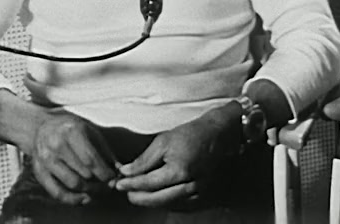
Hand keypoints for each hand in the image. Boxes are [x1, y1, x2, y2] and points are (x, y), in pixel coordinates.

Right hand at [27, 110, 118, 205]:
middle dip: (100, 183)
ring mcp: (46, 161)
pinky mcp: (39, 173)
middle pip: (83, 173)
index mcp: (71, 132)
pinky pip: (57, 192)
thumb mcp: (89, 131)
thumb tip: (119, 169)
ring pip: (72, 184)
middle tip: (109, 186)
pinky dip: (73, 199)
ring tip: (99, 190)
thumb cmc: (68, 129)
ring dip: (90, 191)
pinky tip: (85, 198)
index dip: (105, 173)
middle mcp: (57, 146)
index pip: (91, 160)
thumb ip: (105, 150)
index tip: (114, 179)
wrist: (39, 128)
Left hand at [111, 104, 239, 206]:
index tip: (119, 184)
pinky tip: (158, 197)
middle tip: (126, 192)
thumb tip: (126, 172)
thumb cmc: (193, 134)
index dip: (130, 185)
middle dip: (138, 197)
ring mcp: (199, 193)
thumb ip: (144, 160)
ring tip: (139, 194)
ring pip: (168, 204)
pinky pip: (181, 205)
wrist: (220, 135)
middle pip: (156, 199)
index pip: (147, 183)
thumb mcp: (164, 140)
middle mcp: (190, 185)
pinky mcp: (204, 196)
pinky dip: (167, 203)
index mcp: (179, 171)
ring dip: (151, 201)